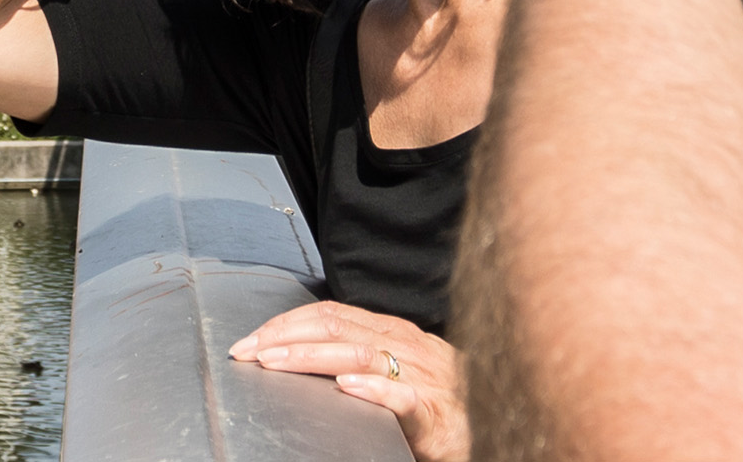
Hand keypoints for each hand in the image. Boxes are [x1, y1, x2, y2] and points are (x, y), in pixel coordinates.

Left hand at [234, 299, 468, 461]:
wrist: (494, 428)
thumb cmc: (441, 403)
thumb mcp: (400, 368)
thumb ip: (362, 353)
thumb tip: (307, 348)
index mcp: (395, 334)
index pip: (332, 314)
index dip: (287, 323)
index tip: (251, 338)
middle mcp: (408, 348)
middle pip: (338, 328)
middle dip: (286, 336)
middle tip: (248, 351)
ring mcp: (424, 379)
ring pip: (362, 356)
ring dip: (312, 358)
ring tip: (277, 363)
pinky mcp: (436, 416)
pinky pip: (404, 398)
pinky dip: (373, 390)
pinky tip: (347, 388)